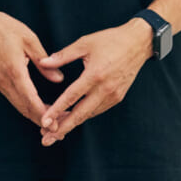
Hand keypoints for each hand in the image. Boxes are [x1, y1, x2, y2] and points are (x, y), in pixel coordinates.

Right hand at [0, 8, 60, 126]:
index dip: (43, 114)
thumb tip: (59, 79)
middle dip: (41, 119)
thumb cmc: (6, 27)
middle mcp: (4, 80)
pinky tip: (38, 108)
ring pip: (18, 105)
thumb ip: (44, 62)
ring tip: (52, 121)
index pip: (30, 99)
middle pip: (24, 107)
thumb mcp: (30, 40)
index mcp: (14, 69)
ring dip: (34, 114)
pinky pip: (13, 98)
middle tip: (59, 127)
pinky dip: (26, 106)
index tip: (56, 123)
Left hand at [37, 20, 153, 144]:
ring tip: (55, 131)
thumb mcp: (85, 43)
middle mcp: (105, 88)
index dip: (56, 110)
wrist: (138, 43)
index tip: (44, 122)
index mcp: (95, 74)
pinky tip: (72, 118)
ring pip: (89, 114)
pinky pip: (97, 110)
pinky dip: (84, 115)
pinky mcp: (118, 97)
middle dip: (62, 128)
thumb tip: (42, 62)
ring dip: (72, 123)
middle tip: (46, 140)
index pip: (71, 97)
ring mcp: (113, 95)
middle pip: (80, 114)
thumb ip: (63, 56)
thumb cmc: (110, 40)